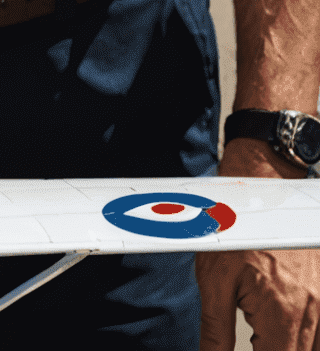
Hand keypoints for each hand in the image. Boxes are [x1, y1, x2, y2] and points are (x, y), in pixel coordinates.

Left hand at [198, 138, 319, 347]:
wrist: (267, 190)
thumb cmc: (236, 228)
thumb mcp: (214, 280)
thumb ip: (216, 330)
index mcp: (284, 316)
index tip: (240, 349)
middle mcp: (313, 314)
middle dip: (271, 350)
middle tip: (249, 338)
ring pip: (313, 345)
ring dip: (286, 345)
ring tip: (260, 335)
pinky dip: (302, 335)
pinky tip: (279, 327)